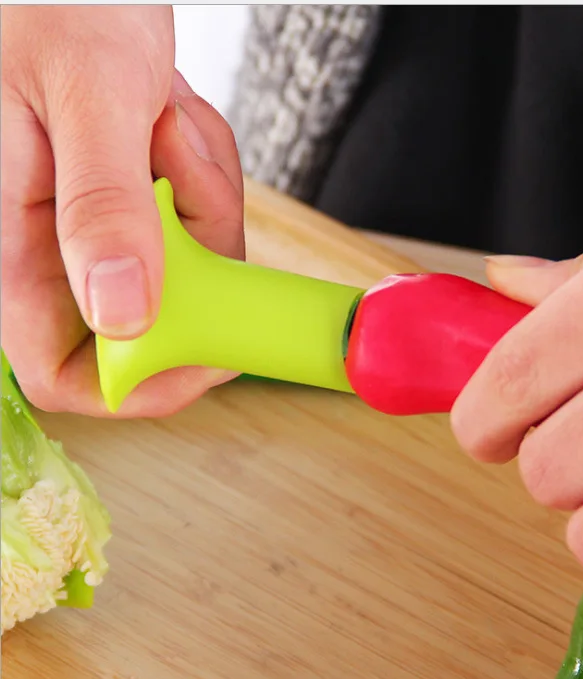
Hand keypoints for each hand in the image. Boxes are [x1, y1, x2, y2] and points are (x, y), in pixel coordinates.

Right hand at [1, 6, 244, 416]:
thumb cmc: (59, 1)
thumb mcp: (89, 95)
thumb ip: (101, 206)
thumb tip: (123, 316)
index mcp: (12, 241)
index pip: (64, 372)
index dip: (140, 384)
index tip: (211, 350)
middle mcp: (54, 246)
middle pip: (156, 313)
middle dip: (196, 248)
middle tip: (180, 162)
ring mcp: (97, 224)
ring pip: (186, 262)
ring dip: (201, 194)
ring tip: (165, 118)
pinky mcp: (132, 200)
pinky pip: (195, 218)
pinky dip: (203, 172)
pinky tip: (170, 116)